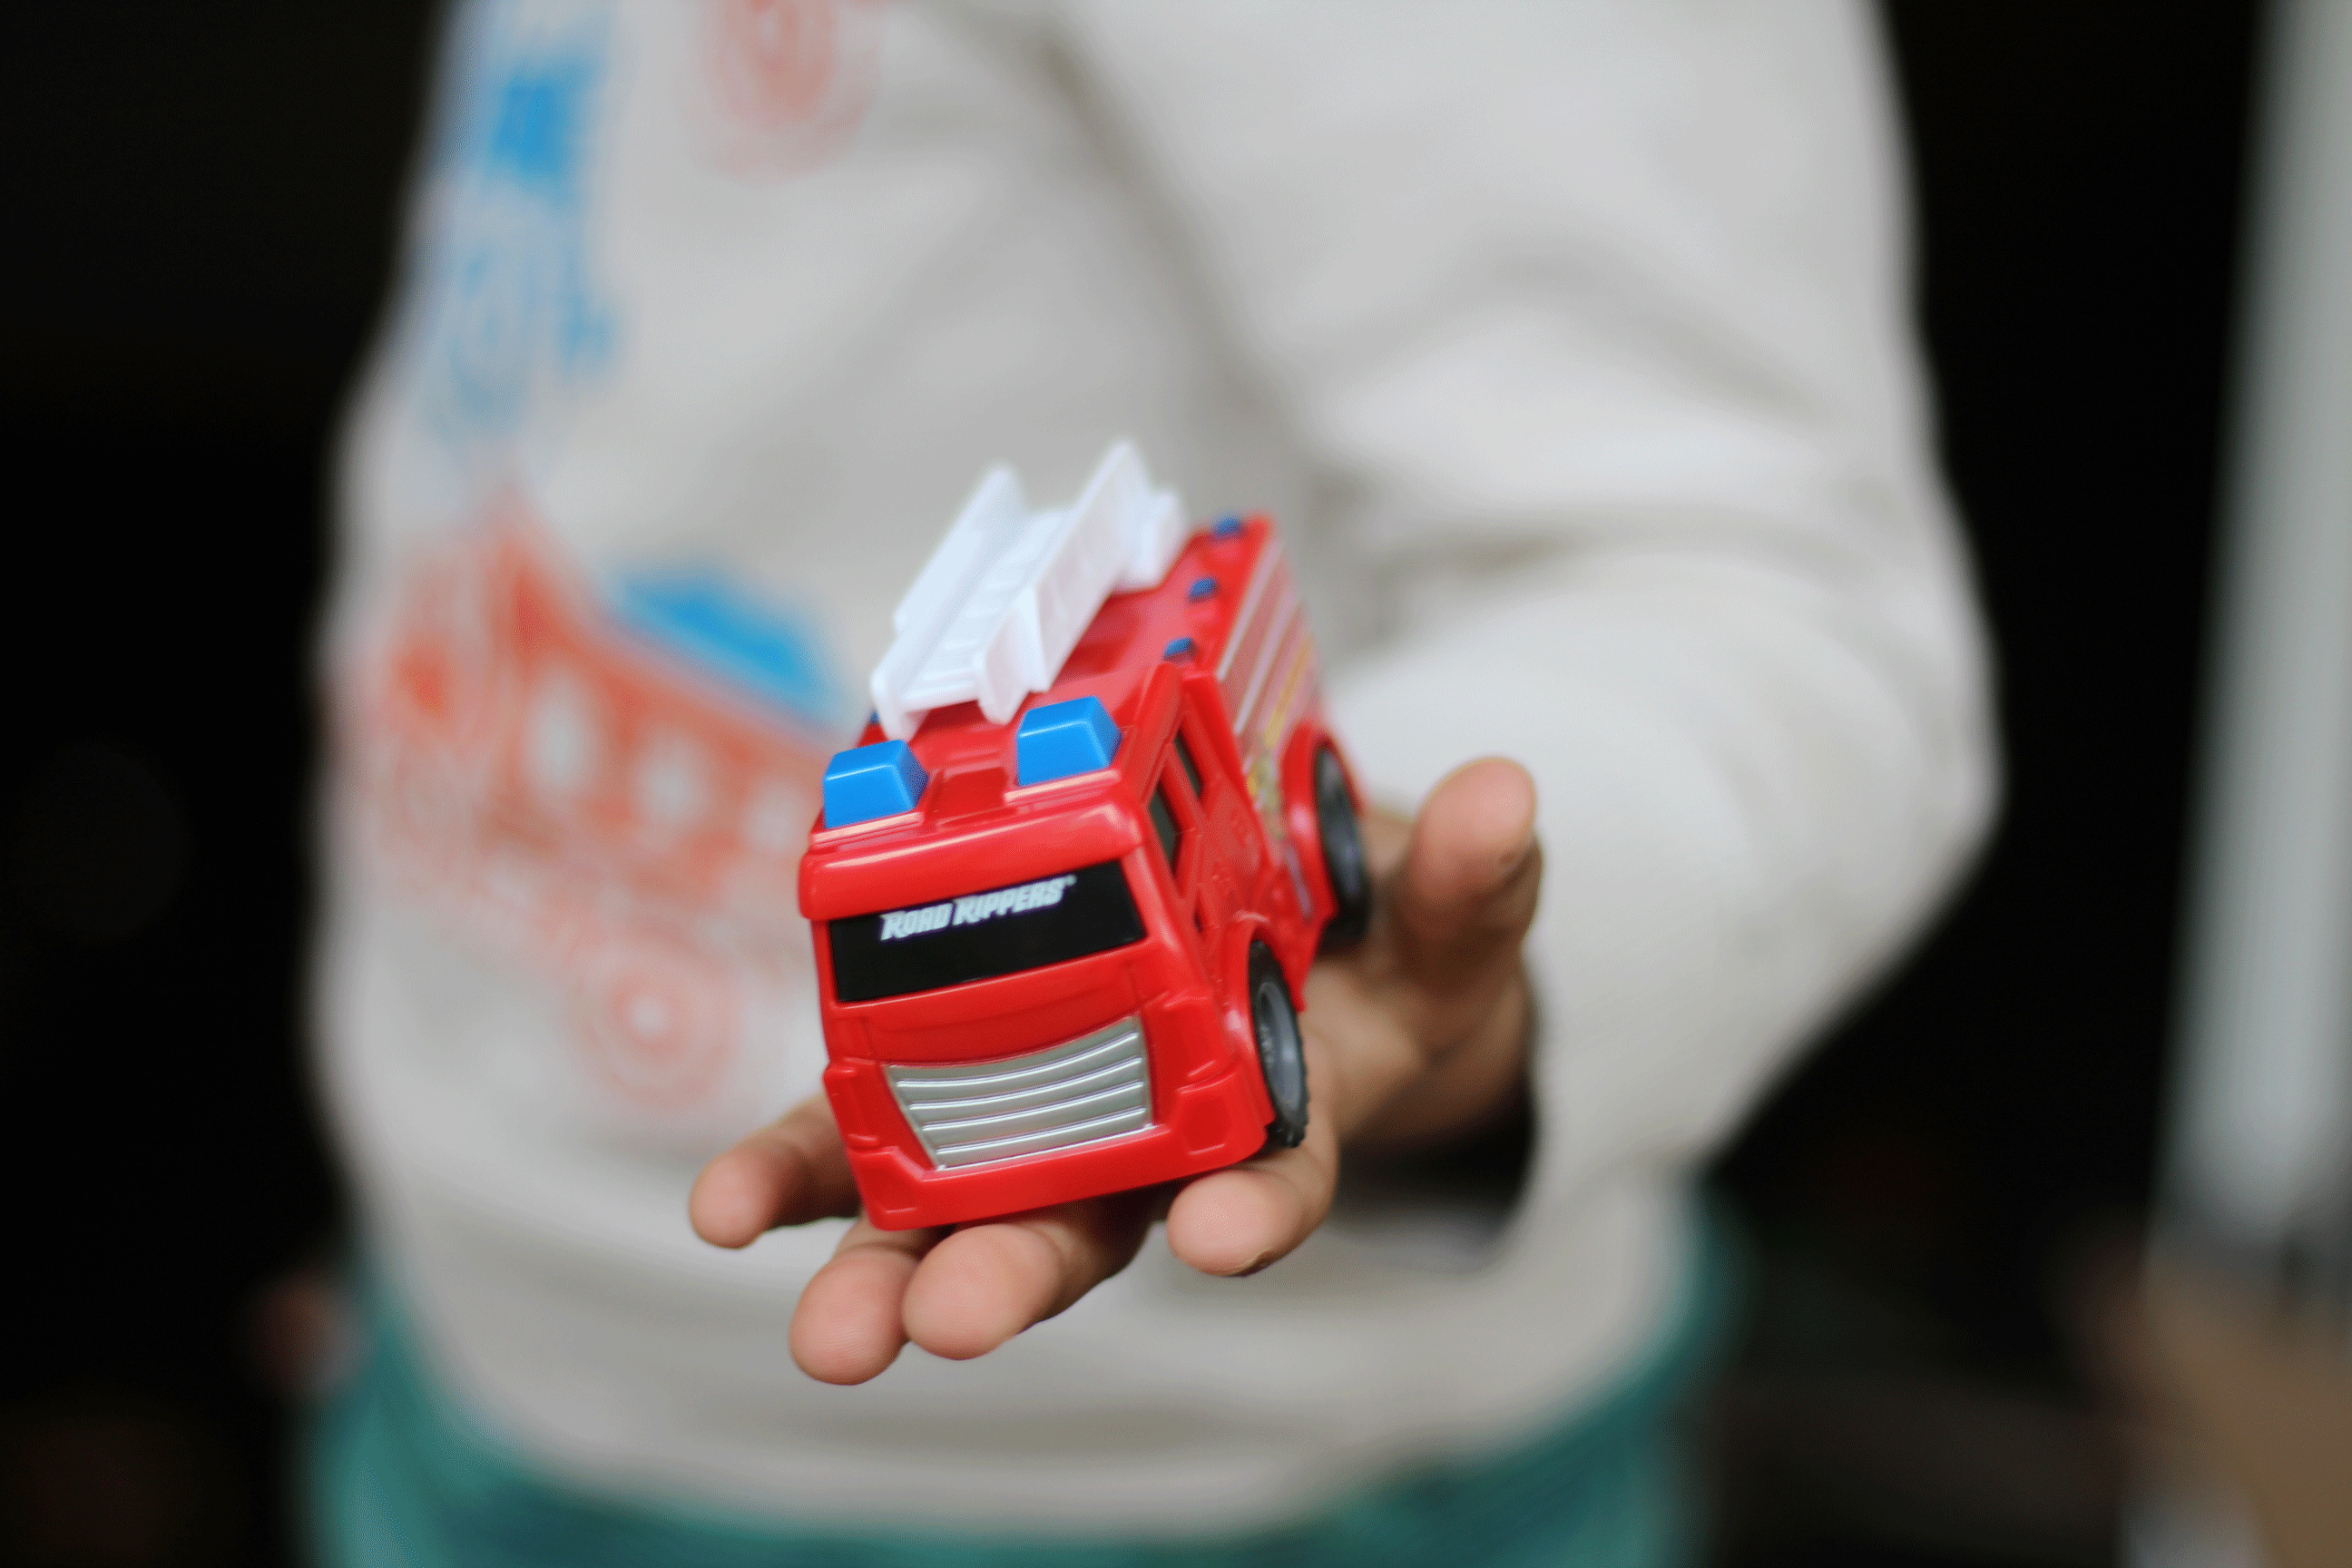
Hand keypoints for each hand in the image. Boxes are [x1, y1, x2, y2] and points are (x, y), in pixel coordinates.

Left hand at [688, 757, 1540, 1383]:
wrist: (1302, 934)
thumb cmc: (1377, 945)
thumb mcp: (1444, 918)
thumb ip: (1467, 878)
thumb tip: (1507, 794)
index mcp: (1283, 1103)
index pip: (1274, 1174)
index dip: (1253, 1208)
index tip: (1226, 1237)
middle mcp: (1156, 1134)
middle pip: (1089, 1219)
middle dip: (1016, 1275)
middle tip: (945, 1329)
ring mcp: (1055, 1108)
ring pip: (967, 1196)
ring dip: (886, 1255)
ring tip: (823, 1328)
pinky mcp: (968, 1064)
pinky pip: (881, 1121)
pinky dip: (812, 1164)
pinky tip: (732, 1208)